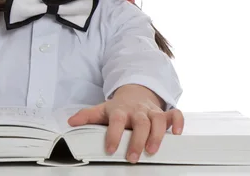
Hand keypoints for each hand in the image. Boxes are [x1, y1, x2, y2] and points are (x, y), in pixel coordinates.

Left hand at [68, 98, 183, 162]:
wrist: (135, 93)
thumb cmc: (119, 107)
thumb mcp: (102, 110)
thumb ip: (87, 116)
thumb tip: (71, 121)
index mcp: (120, 110)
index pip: (116, 120)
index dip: (113, 134)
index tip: (110, 149)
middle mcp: (137, 110)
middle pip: (140, 122)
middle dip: (137, 140)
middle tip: (132, 157)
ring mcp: (151, 111)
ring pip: (159, 119)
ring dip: (157, 135)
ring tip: (152, 150)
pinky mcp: (164, 113)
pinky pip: (175, 114)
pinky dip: (178, 122)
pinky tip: (177, 133)